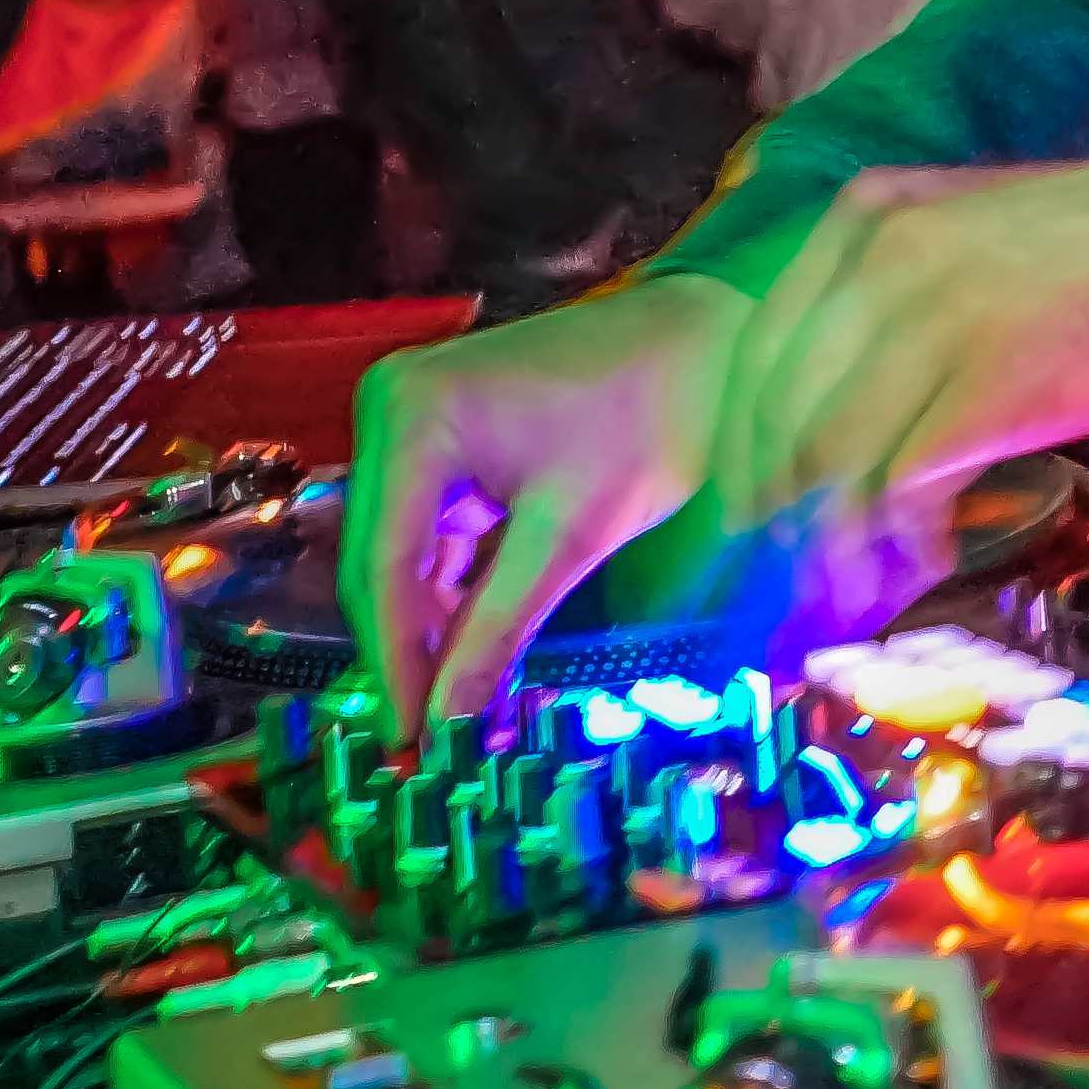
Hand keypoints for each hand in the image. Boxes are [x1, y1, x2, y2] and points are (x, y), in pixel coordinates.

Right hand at [348, 274, 749, 723]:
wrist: (706, 341)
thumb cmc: (651, 414)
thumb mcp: (572, 534)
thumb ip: (498, 630)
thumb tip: (449, 727)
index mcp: (411, 415)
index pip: (382, 567)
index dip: (396, 665)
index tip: (411, 746)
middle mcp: (391, 411)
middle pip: (381, 565)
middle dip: (410, 654)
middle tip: (431, 748)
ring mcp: (414, 426)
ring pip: (403, 561)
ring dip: (430, 632)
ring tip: (455, 718)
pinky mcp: (443, 447)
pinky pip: (432, 539)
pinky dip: (453, 597)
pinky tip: (472, 657)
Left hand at [704, 148, 1088, 546]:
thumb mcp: (974, 238)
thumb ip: (895, 302)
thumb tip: (839, 423)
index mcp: (866, 216)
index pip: (757, 354)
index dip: (745, 452)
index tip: (748, 517)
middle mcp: (878, 258)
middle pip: (778, 417)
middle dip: (772, 517)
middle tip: (789, 579)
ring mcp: (929, 316)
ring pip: (827, 462)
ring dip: (832, 544)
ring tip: (862, 585)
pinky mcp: (986, 382)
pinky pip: (898, 486)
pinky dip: (898, 541)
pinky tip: (924, 561)